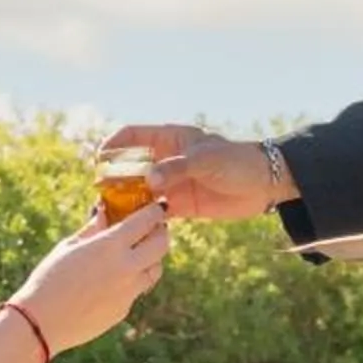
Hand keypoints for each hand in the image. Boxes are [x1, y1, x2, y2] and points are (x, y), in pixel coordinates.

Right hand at [7, 204, 171, 353]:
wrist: (41, 323)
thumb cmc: (48, 279)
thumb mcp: (68, 247)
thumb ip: (92, 229)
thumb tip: (104, 212)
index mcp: (110, 246)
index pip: (146, 221)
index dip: (155, 211)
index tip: (157, 208)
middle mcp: (126, 268)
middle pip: (161, 244)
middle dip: (161, 232)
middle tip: (154, 229)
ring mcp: (128, 292)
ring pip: (156, 269)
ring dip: (152, 257)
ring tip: (138, 253)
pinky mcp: (124, 310)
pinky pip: (138, 289)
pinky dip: (134, 279)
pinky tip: (116, 278)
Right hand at [98, 125, 286, 220]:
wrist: (264, 184)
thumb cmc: (236, 161)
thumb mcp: (206, 160)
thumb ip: (176, 168)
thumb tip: (148, 180)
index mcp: (170, 139)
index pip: (132, 136)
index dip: (113, 144)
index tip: (98, 159)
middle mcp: (166, 160)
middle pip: (130, 166)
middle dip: (113, 178)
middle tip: (101, 193)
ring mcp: (172, 183)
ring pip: (139, 190)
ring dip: (126, 201)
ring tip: (111, 214)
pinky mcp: (180, 204)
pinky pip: (155, 211)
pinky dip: (143, 218)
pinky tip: (133, 227)